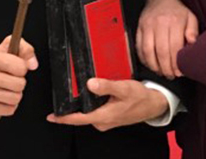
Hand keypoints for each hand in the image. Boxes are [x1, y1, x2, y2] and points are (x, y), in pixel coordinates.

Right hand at [0, 36, 37, 117]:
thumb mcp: (11, 47)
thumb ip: (26, 50)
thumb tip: (33, 64)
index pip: (20, 68)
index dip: (23, 68)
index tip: (17, 66)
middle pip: (19, 85)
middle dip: (20, 82)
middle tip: (13, 78)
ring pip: (15, 99)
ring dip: (16, 94)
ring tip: (8, 87)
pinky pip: (9, 110)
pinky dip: (10, 105)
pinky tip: (4, 96)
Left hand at [46, 78, 167, 130]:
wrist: (154, 104)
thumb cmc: (140, 97)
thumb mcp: (124, 88)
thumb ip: (106, 86)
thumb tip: (90, 84)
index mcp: (103, 116)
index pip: (78, 119)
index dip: (63, 118)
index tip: (51, 116)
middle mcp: (103, 121)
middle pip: (80, 116)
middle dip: (70, 109)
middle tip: (60, 98)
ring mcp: (106, 120)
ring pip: (88, 113)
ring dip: (81, 105)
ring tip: (75, 94)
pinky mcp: (109, 117)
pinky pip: (94, 111)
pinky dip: (90, 105)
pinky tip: (91, 95)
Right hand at [136, 0, 197, 78]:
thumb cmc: (176, 10)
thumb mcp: (190, 17)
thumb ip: (193, 31)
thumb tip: (192, 44)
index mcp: (174, 21)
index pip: (175, 47)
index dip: (176, 63)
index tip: (179, 72)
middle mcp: (160, 24)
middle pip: (161, 51)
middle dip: (166, 68)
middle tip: (170, 75)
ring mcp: (147, 26)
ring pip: (148, 51)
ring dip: (154, 66)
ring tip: (160, 72)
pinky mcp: (139, 28)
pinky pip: (139, 47)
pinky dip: (144, 59)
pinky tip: (150, 64)